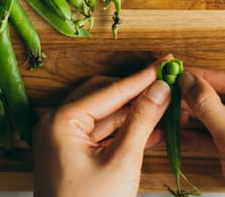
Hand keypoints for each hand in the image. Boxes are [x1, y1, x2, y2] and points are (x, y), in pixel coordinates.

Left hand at [33, 58, 172, 196]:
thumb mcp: (122, 161)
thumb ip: (141, 120)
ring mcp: (62, 138)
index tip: (165, 63)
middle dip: (138, 92)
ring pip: (105, 114)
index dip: (142, 77)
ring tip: (165, 105)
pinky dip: (125, 129)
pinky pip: (102, 132)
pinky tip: (152, 126)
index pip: (110, 90)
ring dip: (135, 111)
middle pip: (105, 96)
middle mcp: (57, 124)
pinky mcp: (72, 153)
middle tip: (167, 83)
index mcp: (61, 121)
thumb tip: (159, 90)